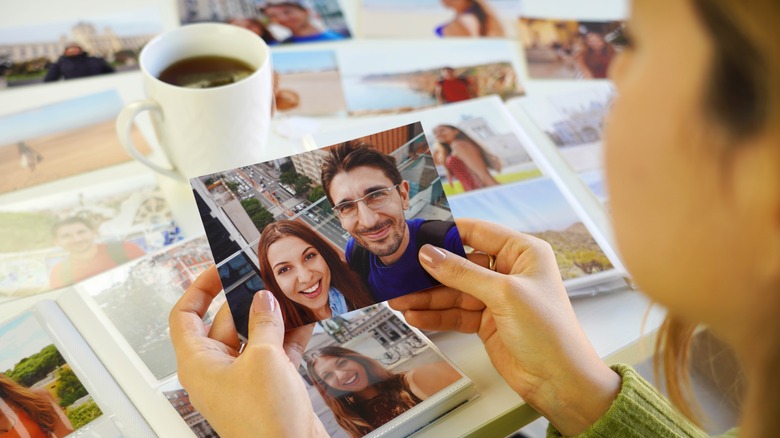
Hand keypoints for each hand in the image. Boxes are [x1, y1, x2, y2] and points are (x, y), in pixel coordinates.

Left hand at [169, 266, 326, 436]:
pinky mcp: (267, 387)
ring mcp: (242, 379)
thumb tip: (263, 300)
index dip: (200, 288)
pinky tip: (305, 321)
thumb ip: (264, 323)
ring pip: (253, 337)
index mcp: (198, 363)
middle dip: (247, 301)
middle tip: (265, 281)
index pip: (185, 316)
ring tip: (288, 298)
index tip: (219, 269)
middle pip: (225, 322)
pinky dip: (288, 337)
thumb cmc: (263, 424)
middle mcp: (216, 370)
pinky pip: (274, 353)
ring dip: (272, 318)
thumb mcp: (264, 359)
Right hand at [389, 219, 620, 435]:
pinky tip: (415, 316)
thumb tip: (430, 255)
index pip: (477, 232)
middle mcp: (509, 271)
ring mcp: (496, 297)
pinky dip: (435, 315)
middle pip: (460, 264)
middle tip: (400, 275)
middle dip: (430, 272)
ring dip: (426, 297)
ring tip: (399, 301)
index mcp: (523, 252)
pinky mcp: (486, 321)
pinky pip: (455, 313)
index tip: (416, 236)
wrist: (559, 381)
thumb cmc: (550, 333)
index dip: (446, 233)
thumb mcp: (504, 295)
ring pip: (453, 291)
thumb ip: (463, 274)